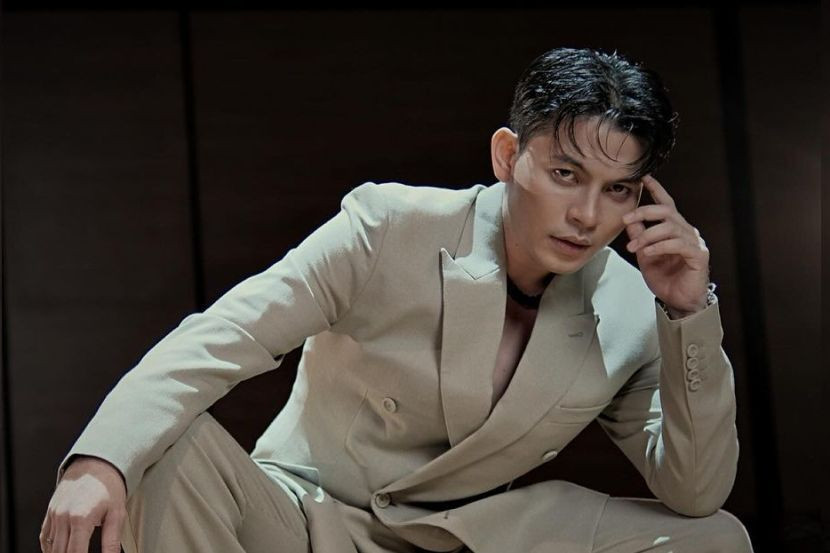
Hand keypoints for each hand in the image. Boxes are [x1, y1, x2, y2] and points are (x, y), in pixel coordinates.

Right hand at [40, 456, 126, 552]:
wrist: (96, 466)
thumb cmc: (108, 488)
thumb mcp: (117, 514)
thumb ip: (112, 541)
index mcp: (81, 518)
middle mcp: (63, 517)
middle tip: (83, 552)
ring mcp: (54, 515)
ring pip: (52, 548)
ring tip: (76, 551)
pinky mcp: (50, 512)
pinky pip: (44, 537)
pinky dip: (51, 548)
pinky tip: (61, 550)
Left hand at [622, 174, 709, 315]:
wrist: (678, 302)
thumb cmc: (665, 279)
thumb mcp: (645, 255)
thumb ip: (639, 237)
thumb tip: (629, 220)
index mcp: (674, 229)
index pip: (666, 204)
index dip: (656, 190)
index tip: (644, 177)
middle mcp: (686, 231)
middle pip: (667, 211)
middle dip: (644, 212)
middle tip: (626, 219)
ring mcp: (694, 242)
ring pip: (669, 227)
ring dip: (647, 236)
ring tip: (634, 248)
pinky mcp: (698, 255)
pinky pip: (678, 244)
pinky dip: (659, 246)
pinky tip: (648, 253)